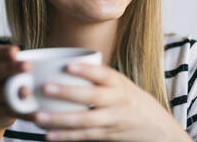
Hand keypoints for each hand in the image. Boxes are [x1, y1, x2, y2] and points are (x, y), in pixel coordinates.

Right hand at [0, 45, 30, 129]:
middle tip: (27, 66)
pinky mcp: (0, 112)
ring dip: (17, 92)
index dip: (5, 52)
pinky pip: (12, 112)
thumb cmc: (5, 87)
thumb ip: (20, 65)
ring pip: (3, 94)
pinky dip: (24, 114)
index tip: (16, 50)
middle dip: (12, 69)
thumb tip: (52, 59)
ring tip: (27, 91)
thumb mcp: (7, 74)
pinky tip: (35, 114)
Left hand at [32, 63, 191, 141]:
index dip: (86, 70)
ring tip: (39, 116)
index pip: (103, 74)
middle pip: (92, 97)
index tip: (67, 65)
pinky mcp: (108, 136)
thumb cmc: (129, 99)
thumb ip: (97, 75)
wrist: (158, 129)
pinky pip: (85, 137)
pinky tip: (49, 136)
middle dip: (67, 93)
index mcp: (118, 83)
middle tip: (45, 88)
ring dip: (60, 120)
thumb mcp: (120, 83)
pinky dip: (66, 137)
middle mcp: (117, 100)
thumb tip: (61, 62)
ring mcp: (113, 120)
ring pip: (86, 121)